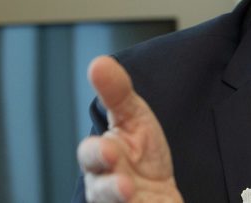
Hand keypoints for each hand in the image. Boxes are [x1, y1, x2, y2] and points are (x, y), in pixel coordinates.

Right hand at [77, 56, 182, 202]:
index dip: (98, 153)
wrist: (159, 194)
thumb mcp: (133, 118)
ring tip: (131, 194)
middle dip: (109, 186)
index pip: (91, 155)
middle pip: (99, 189)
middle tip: (124, 183)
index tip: (110, 148)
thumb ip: (116, 93)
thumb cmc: (141, 155)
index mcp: (100, 158)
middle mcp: (103, 186)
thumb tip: (98, 63)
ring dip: (121, 200)